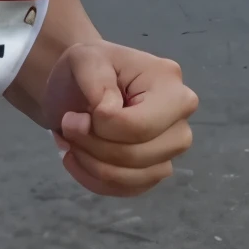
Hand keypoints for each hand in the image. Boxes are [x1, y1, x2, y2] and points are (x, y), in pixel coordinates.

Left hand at [39, 42, 196, 196]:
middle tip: (68, 126)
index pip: (139, 127)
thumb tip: (109, 112)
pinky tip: (76, 157)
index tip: (73, 115)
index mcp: (170, 86)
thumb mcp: (84, 59)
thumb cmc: (88, 67)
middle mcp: (180, 121)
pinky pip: (128, 189)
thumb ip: (96, 80)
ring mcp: (170, 149)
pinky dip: (94, 179)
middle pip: (139, 155)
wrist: (80, 84)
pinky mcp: (154, 169)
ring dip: (91, 165)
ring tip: (71, 141)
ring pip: (135, 178)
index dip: (100, 127)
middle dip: (93, 146)